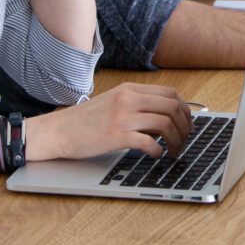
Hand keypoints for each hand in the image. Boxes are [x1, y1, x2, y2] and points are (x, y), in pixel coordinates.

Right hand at [30, 82, 191, 160]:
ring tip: (174, 151)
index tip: (187, 123)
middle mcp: (128, 99)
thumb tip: (165, 119)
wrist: (58, 131)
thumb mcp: (113, 103)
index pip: (170, 93)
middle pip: (172, 107)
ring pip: (165, 123)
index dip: (185, 109)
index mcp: (129, 89)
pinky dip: (159, 151)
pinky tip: (157, 155)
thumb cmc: (84, 121)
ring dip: (176, 140)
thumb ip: (137, 105)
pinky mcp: (117, 135)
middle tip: (185, 139)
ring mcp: (123, 116)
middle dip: (185, 125)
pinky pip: (150, 142)